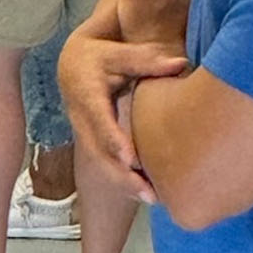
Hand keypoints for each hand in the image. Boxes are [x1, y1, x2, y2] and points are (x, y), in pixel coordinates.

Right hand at [59, 23, 189, 199]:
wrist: (71, 65)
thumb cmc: (98, 56)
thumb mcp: (118, 54)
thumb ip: (147, 61)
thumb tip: (181, 64)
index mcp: (86, 94)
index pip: (99, 120)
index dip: (113, 140)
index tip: (130, 159)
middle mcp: (81, 119)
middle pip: (99, 153)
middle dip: (122, 175)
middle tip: (149, 193)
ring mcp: (84, 134)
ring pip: (101, 164)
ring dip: (124, 184)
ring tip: (153, 199)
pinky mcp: (91, 143)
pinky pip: (105, 165)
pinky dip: (123, 180)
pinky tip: (146, 193)